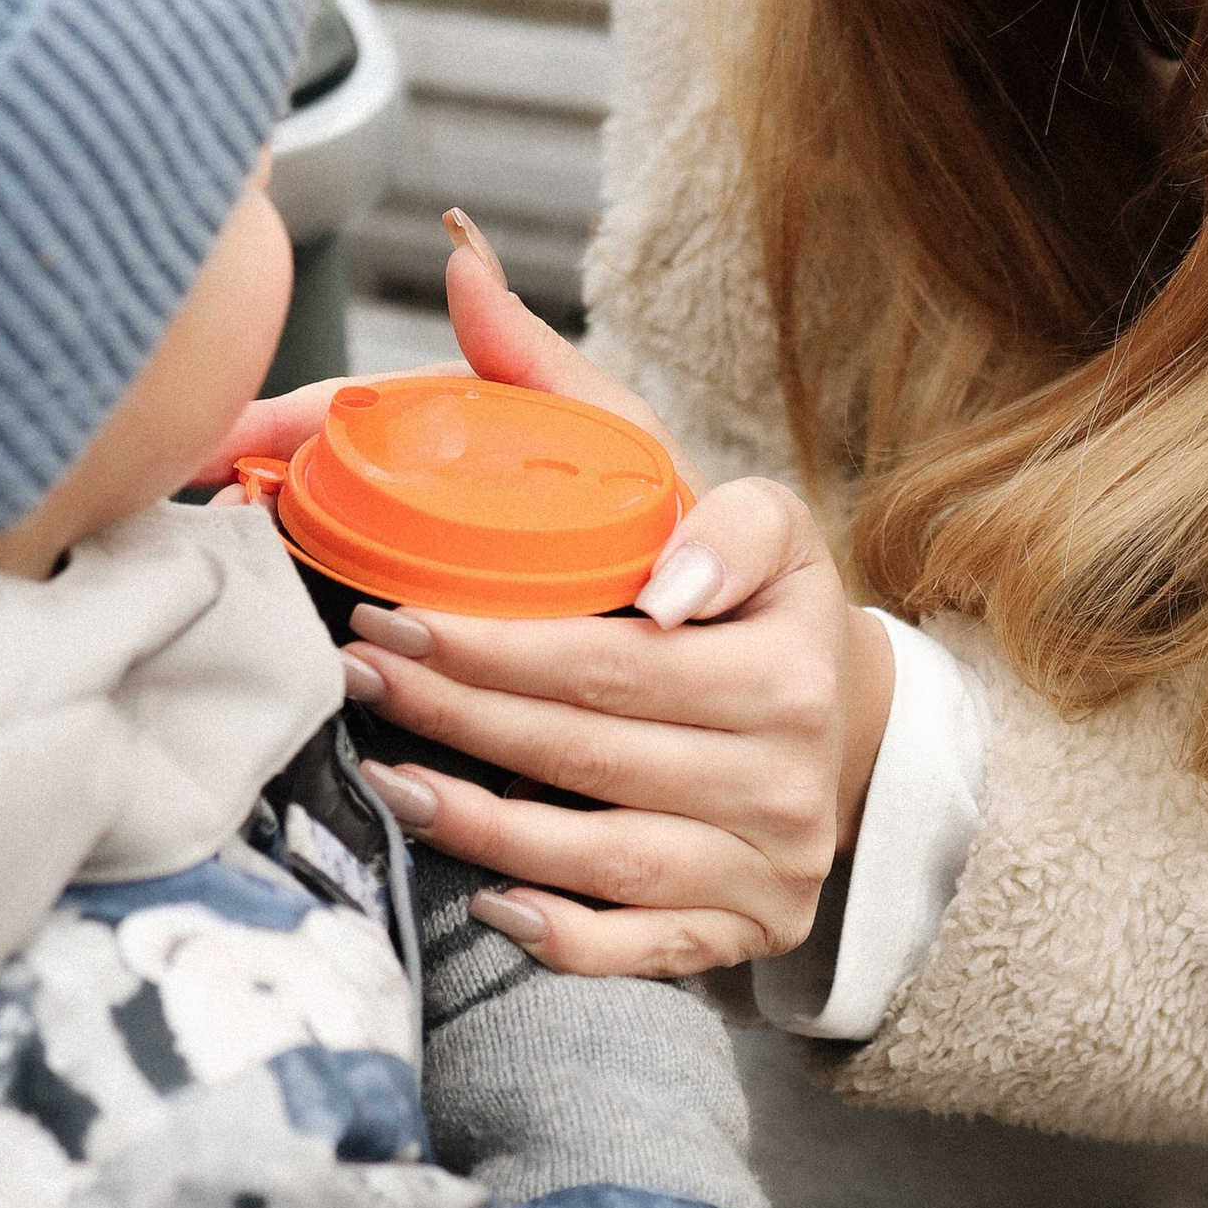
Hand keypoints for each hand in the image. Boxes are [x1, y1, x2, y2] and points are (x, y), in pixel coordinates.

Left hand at [207, 228, 895, 978]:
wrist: (848, 737)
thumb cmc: (745, 600)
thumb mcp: (702, 486)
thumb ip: (578, 397)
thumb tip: (460, 260)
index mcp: (785, 639)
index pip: (626, 647)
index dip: (506, 641)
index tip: (405, 613)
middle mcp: (787, 755)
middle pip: (589, 738)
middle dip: (456, 703)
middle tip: (359, 665)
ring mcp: (767, 856)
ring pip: (598, 849)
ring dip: (474, 813)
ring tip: (381, 765)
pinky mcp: (740, 930)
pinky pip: (637, 948)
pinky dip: (557, 931)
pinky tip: (483, 891)